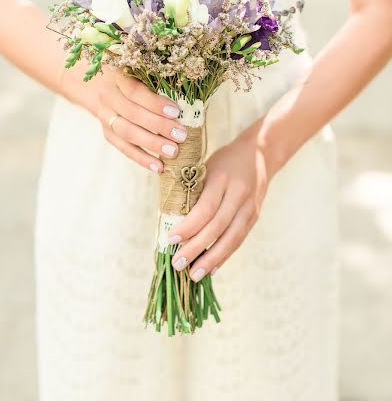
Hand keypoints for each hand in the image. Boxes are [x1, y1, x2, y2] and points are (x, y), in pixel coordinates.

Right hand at [85, 68, 186, 172]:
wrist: (99, 86)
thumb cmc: (132, 77)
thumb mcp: (140, 71)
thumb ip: (158, 82)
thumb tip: (189, 101)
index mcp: (118, 77)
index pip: (135, 91)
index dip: (155, 103)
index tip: (176, 111)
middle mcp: (109, 97)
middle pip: (132, 114)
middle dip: (159, 126)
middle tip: (181, 135)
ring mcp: (105, 116)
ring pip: (127, 133)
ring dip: (152, 144)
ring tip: (174, 152)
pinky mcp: (107, 133)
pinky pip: (124, 148)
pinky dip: (141, 158)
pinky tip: (159, 167)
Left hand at [168, 125, 270, 280]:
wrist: (260, 153)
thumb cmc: (224, 160)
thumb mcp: (206, 166)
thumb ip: (192, 189)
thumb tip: (168, 217)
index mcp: (222, 178)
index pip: (205, 208)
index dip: (189, 226)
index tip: (170, 240)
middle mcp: (239, 194)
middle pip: (217, 226)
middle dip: (196, 248)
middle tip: (177, 264)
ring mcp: (250, 207)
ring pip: (231, 238)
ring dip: (212, 258)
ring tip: (194, 274)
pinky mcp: (255, 216)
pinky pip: (239, 239)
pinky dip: (225, 255)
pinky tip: (211, 268)